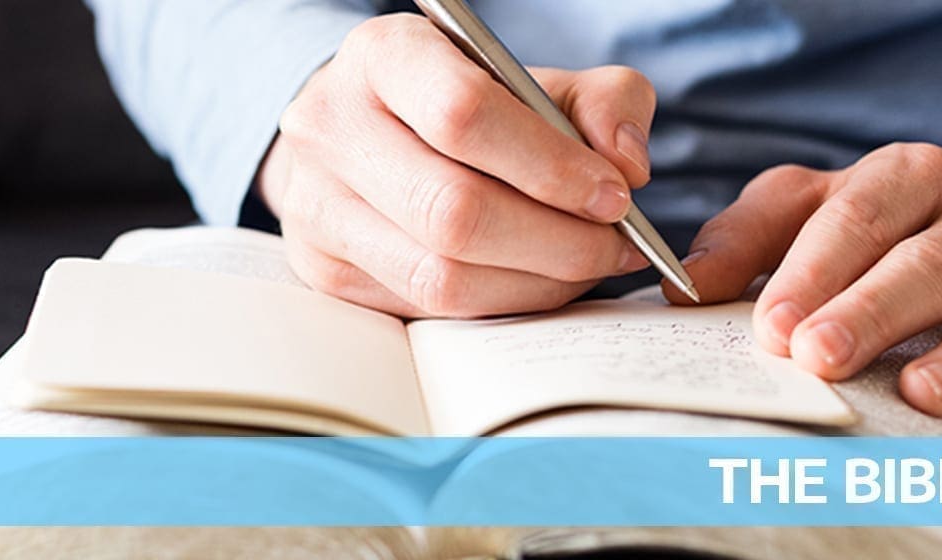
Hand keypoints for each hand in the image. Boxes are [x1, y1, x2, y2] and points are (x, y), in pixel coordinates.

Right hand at [258, 13, 655, 317]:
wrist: (364, 131)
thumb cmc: (460, 100)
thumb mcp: (536, 77)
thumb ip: (603, 101)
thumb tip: (625, 167)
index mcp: (382, 55)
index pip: (462, 114)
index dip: (548, 165)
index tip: (614, 194)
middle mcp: (331, 127)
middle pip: (453, 210)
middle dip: (556, 240)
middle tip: (614, 244)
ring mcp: (316, 205)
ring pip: (440, 276)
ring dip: (535, 283)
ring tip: (585, 264)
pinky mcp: (323, 269)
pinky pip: (427, 311)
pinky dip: (501, 304)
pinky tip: (537, 280)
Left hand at [673, 142, 941, 435]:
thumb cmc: (889, 232)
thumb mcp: (814, 213)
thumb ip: (748, 239)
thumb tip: (686, 286)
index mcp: (912, 177)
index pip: (860, 214)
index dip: (815, 269)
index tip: (772, 325)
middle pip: (931, 261)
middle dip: (873, 311)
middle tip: (820, 358)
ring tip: (919, 395)